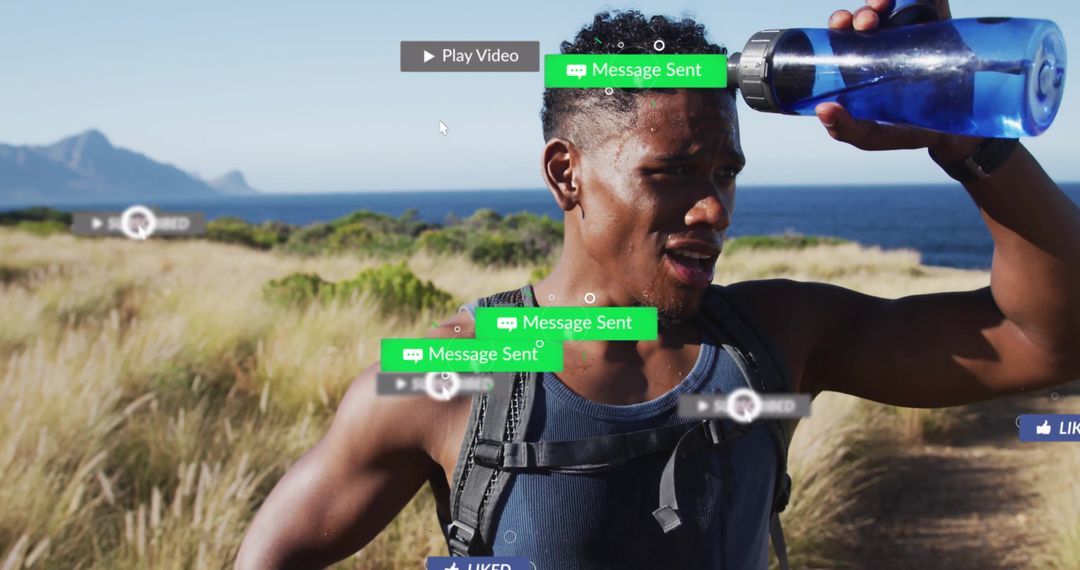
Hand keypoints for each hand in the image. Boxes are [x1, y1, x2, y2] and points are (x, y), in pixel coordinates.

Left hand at [815, 0, 981, 159]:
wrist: (957, 131)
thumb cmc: (907, 131)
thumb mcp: (871, 135)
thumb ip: (845, 128)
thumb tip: (823, 109)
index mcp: (862, 63)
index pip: (845, 37)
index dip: (839, 25)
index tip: (841, 24)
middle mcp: (883, 44)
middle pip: (865, 18)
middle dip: (861, 13)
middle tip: (867, 21)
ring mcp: (911, 33)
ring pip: (890, 6)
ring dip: (880, 1)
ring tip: (882, 7)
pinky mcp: (937, 24)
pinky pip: (925, 0)